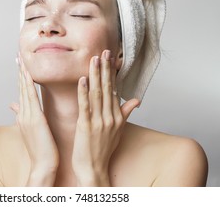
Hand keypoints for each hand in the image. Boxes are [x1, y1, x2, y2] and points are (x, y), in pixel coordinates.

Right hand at [10, 54, 58, 185]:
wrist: (43, 165)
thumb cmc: (42, 149)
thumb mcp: (32, 131)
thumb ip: (24, 117)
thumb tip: (17, 108)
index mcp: (24, 116)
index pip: (22, 93)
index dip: (21, 78)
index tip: (21, 65)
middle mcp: (23, 114)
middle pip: (20, 89)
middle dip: (20, 72)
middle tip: (18, 56)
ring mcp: (27, 116)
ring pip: (24, 90)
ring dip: (22, 74)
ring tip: (21, 60)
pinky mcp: (34, 119)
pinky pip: (31, 98)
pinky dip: (28, 85)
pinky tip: (28, 74)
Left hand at [72, 50, 139, 185]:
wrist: (94, 169)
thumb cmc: (104, 149)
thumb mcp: (118, 130)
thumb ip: (126, 112)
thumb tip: (137, 100)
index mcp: (117, 116)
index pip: (115, 90)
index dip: (112, 73)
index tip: (111, 58)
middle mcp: (110, 117)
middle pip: (108, 88)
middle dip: (106, 68)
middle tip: (105, 51)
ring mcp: (99, 121)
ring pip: (97, 93)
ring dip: (95, 75)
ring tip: (94, 59)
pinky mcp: (86, 126)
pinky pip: (86, 106)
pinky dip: (84, 92)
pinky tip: (82, 79)